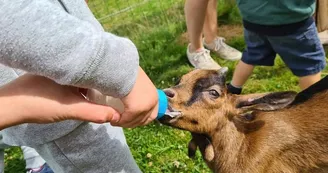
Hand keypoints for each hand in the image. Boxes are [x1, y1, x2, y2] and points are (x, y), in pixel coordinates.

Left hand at [0, 74, 120, 129]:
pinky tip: (77, 97)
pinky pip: (69, 81)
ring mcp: (55, 71)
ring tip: (95, 97)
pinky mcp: (49, 78)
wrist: (10, 107)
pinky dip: (75, 89)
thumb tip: (115, 115)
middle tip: (107, 94)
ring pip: (78, 78)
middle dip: (97, 83)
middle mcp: (64, 65)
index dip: (106, 76)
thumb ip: (94, 112)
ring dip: (86, 87)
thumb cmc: (39, 104)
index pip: (95, 67)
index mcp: (70, 65)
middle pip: (88, 73)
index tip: (115, 85)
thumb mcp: (71, 109)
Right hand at [111, 67, 157, 127]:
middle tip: (121, 122)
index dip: (142, 119)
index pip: (152, 114)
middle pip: (144, 120)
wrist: (122, 68)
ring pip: (135, 122)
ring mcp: (146, 106)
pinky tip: (113, 121)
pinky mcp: (136, 108)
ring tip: (115, 121)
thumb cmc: (126, 73)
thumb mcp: (136, 82)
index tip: (131, 120)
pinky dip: (119, 122)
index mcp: (155, 96)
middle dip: (133, 123)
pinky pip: (126, 120)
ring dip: (125, 123)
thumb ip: (137, 88)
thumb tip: (133, 95)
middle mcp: (153, 101)